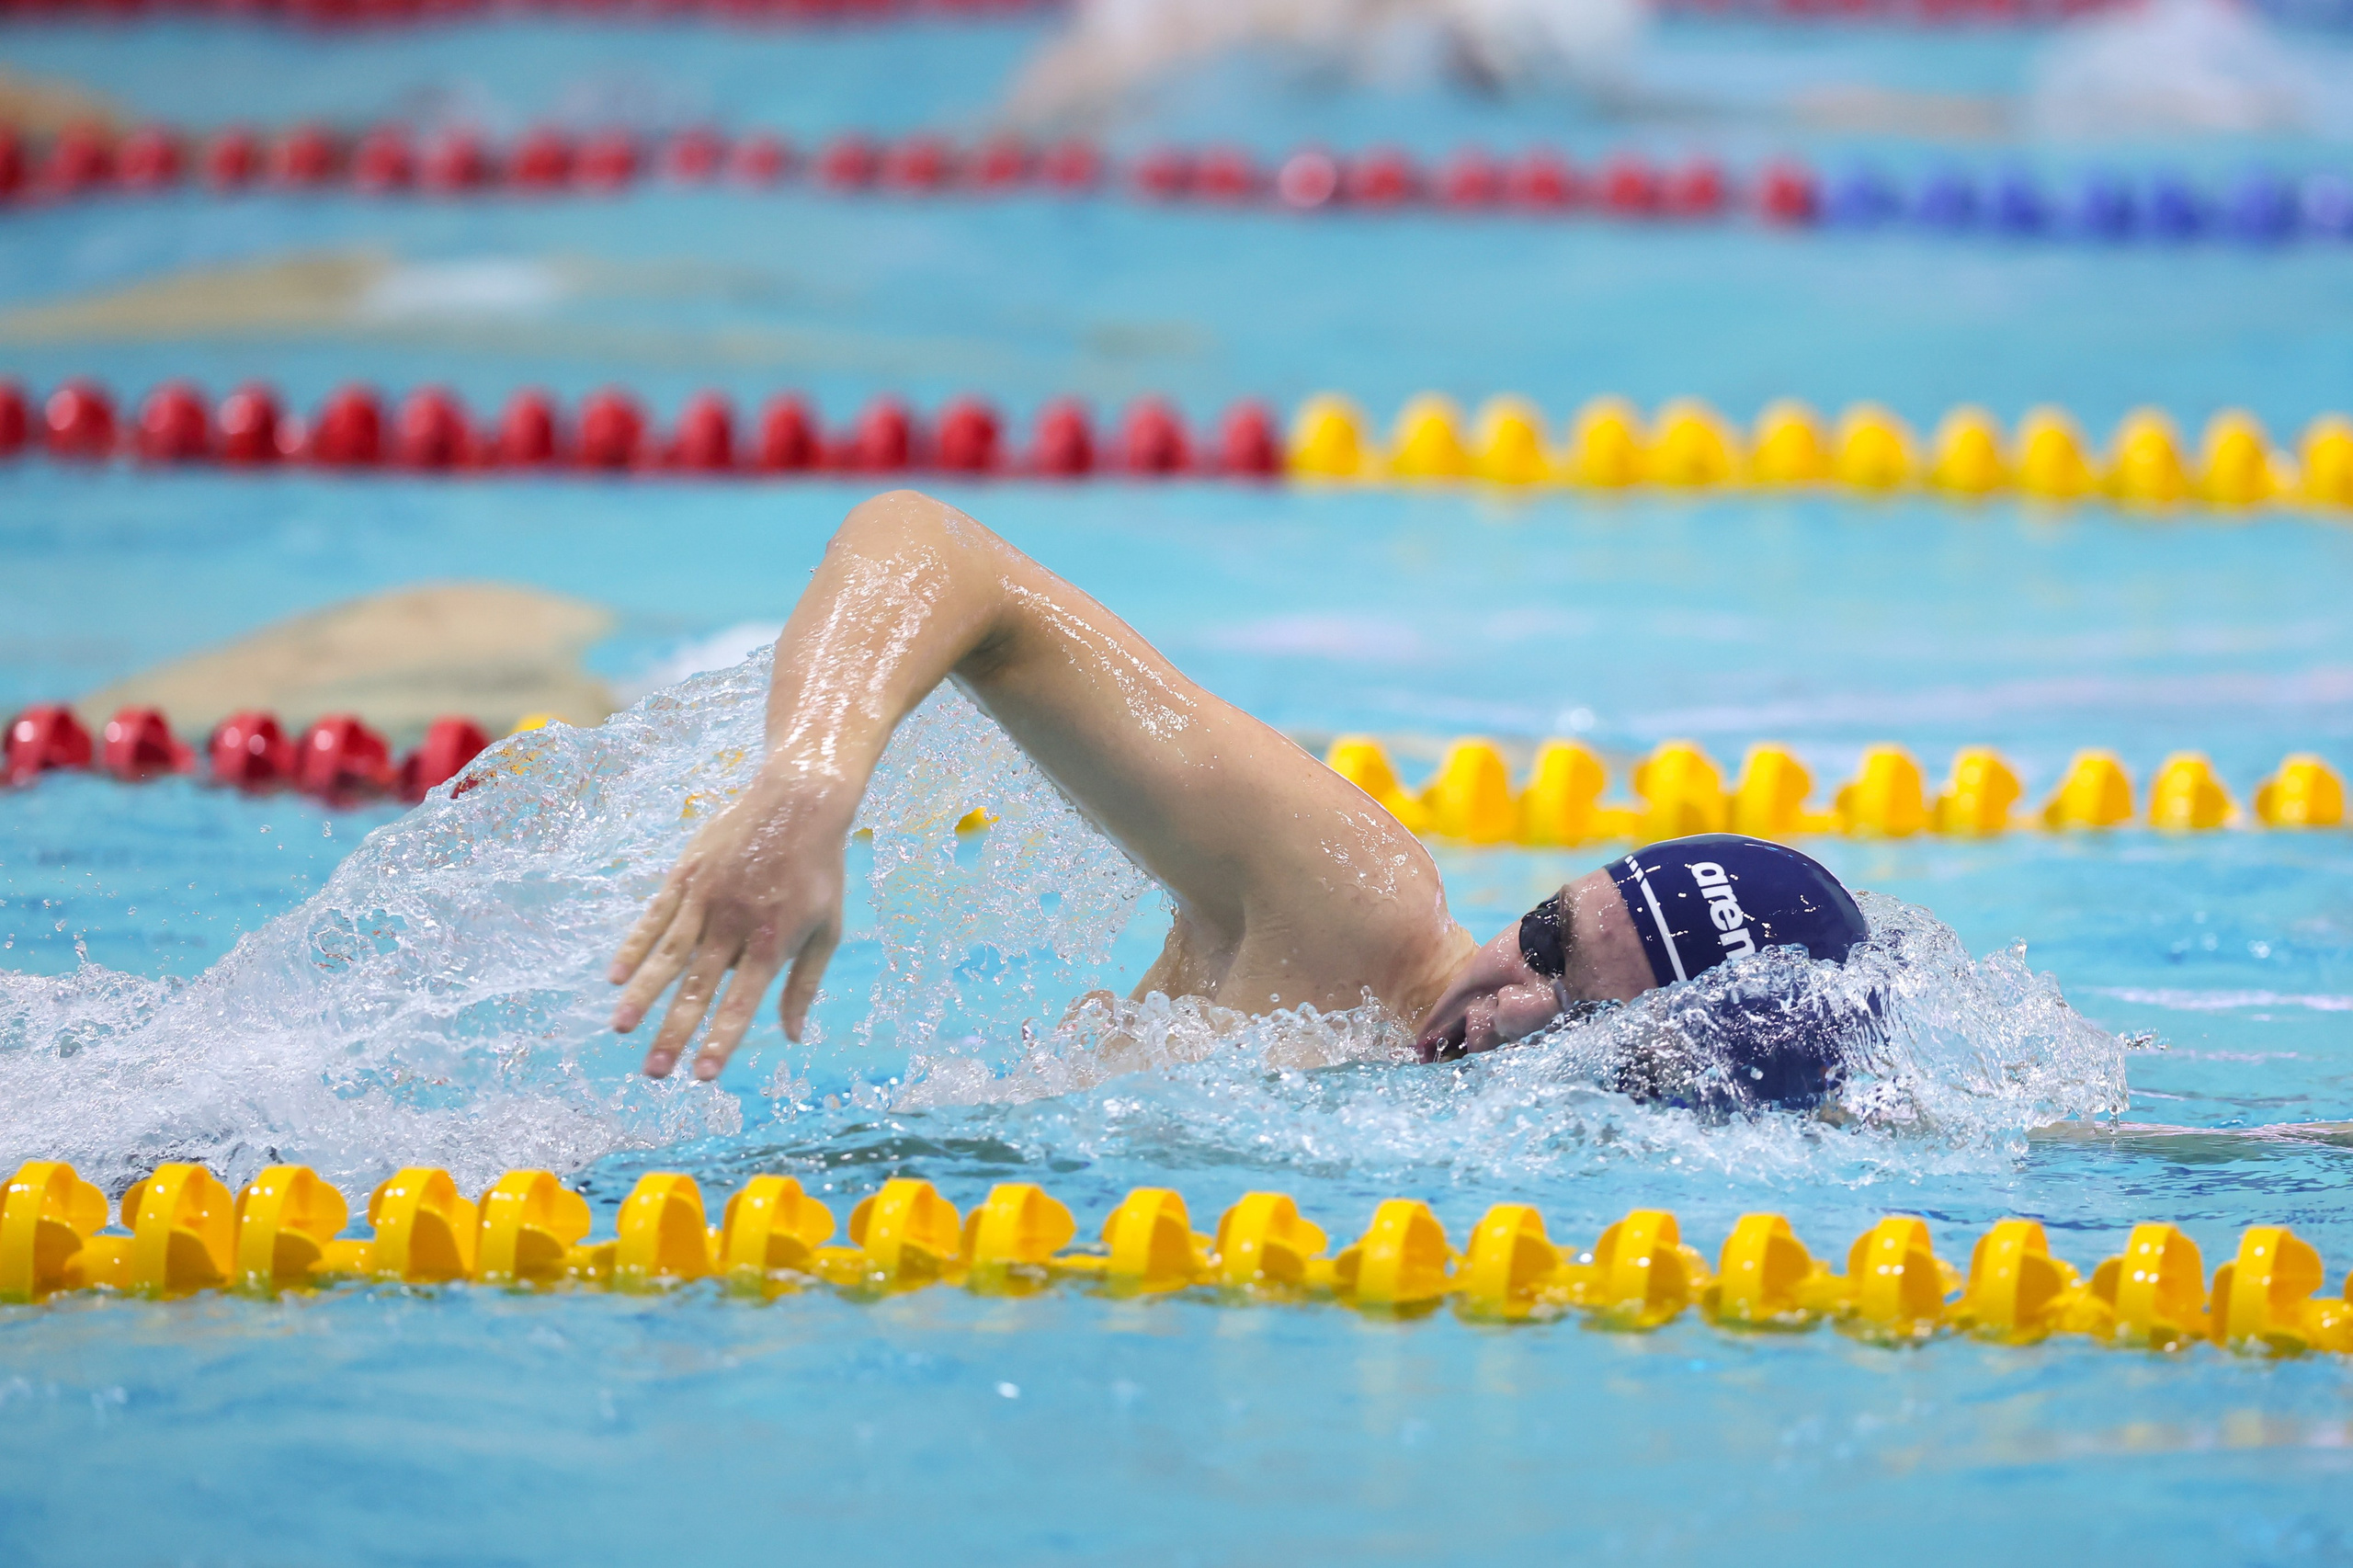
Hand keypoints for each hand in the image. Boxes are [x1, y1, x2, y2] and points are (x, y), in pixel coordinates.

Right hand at [607, 770, 850, 1080]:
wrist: (800, 800)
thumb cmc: (819, 871)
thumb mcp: (827, 929)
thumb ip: (805, 984)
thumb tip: (793, 1036)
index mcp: (771, 942)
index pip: (740, 1003)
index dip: (720, 1041)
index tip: (701, 1075)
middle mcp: (734, 925)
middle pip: (698, 988)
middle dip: (674, 1032)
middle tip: (653, 1072)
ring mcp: (706, 899)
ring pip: (668, 956)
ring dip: (644, 995)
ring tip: (620, 1028)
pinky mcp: (686, 876)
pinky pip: (655, 918)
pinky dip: (634, 947)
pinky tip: (615, 977)